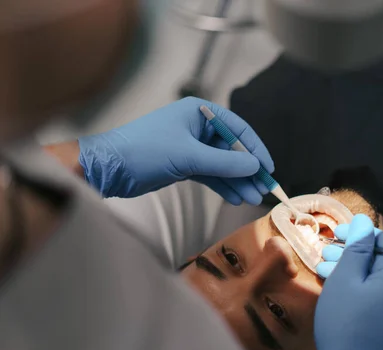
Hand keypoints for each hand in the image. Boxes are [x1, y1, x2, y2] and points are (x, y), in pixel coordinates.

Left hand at [78, 97, 273, 202]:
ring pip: (222, 165)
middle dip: (247, 171)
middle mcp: (198, 127)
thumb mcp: (188, 156)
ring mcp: (191, 147)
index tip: (268, 168)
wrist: (109, 168)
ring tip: (252, 199)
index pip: (238, 129)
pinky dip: (222, 186)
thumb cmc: (145, 150)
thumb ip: (225, 162)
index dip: (256, 148)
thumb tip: (255, 167)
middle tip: (263, 190)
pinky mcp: (184, 164)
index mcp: (199, 113)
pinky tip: (235, 198)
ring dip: (237, 182)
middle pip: (232, 149)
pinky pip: (210, 175)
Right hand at [311, 215, 382, 349]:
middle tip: (327, 256)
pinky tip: (346, 295)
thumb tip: (364, 222)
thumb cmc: (344, 325)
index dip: (359, 235)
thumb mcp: (345, 280)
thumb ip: (357, 247)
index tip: (336, 236)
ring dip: (359, 276)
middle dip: (354, 257)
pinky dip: (368, 294)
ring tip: (330, 275)